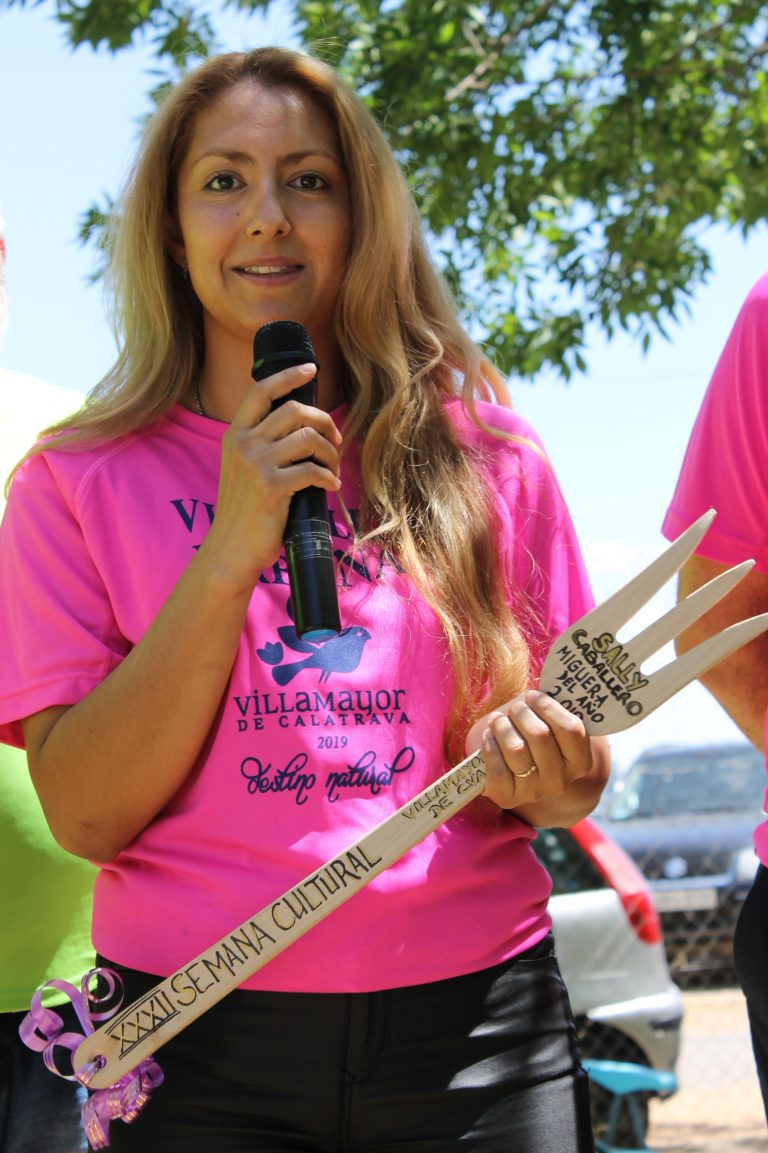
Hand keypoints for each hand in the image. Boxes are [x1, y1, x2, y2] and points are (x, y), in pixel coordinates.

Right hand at [202, 363, 342, 589]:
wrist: (230, 550)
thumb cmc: (244, 513)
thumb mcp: (242, 471)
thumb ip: (262, 447)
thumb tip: (303, 430)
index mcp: (235, 436)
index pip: (260, 391)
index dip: (288, 376)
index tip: (311, 370)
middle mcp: (243, 444)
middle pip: (294, 410)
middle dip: (324, 420)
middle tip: (336, 439)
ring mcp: (256, 464)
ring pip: (308, 438)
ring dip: (331, 452)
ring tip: (334, 469)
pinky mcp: (271, 487)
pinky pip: (312, 470)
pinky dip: (328, 478)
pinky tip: (330, 488)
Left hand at [465, 689, 595, 811]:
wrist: (518, 774)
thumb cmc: (535, 738)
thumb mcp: (551, 724)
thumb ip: (553, 709)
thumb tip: (546, 687)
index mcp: (579, 762)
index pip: (571, 729)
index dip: (548, 706)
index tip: (532, 695)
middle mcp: (560, 781)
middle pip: (540, 735)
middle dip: (522, 713)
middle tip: (515, 708)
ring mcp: (535, 792)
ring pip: (516, 749)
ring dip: (503, 727)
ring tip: (498, 720)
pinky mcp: (508, 798)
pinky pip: (497, 770)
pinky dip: (490, 747)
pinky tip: (489, 737)